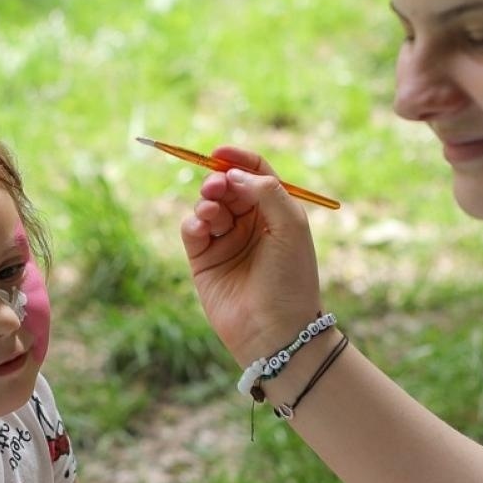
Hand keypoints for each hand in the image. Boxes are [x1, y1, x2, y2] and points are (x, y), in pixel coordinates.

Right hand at [177, 147, 326, 366]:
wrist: (274, 330)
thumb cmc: (290, 279)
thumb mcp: (290, 226)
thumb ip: (266, 192)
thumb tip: (234, 174)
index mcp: (275, 212)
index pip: (255, 174)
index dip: (238, 159)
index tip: (220, 152)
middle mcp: (250, 224)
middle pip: (228, 185)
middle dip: (219, 179)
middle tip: (216, 185)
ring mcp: (225, 241)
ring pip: (208, 204)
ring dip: (207, 200)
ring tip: (212, 211)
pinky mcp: (203, 260)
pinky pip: (191, 228)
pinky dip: (193, 221)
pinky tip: (202, 227)